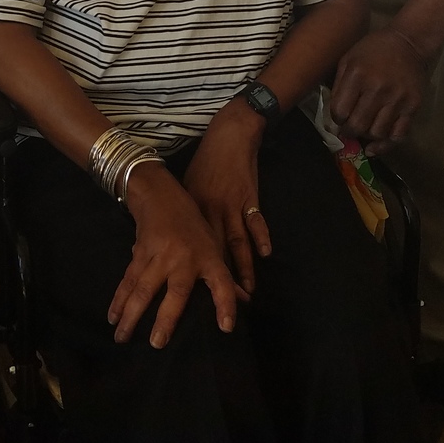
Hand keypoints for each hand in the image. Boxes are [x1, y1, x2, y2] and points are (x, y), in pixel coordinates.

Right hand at [109, 163, 243, 348]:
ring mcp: (160, 256)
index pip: (222, 284)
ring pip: (144, 289)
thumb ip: (226, 277)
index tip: (226, 328)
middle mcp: (185, 259)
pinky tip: (113, 318)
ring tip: (122, 338)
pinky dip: (119, 300)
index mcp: (209, 258)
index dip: (226, 304)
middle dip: (166, 318)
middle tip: (157, 343)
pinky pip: (129, 280)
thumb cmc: (193, 227)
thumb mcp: (214, 246)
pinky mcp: (140, 254)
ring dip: (132, 314)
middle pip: (176, 292)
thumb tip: (246, 302)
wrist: (161, 197)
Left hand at [182, 100, 271, 292]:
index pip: (193, 249)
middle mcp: (211, 211)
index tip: (194, 298)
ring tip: (246, 292)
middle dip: (219, 281)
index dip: (194, 274)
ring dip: (243, 267)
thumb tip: (177, 246)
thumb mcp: (190, 189)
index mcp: (194, 211)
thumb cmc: (206, 164)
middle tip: (224, 306)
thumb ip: (187, 217)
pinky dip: (261, 236)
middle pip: (215, 252)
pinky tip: (266, 254)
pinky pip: (256, 221)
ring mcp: (232, 204)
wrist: (229, 136)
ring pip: (236, 242)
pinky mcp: (250, 197)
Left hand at [331, 28, 429, 150]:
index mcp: (358, 75)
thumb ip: (339, 85)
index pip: (340, 111)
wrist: (409, 42)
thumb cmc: (374, 49)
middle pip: (357, 126)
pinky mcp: (413, 107)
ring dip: (367, 137)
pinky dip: (385, 145)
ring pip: (376, 133)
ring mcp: (397, 99)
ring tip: (364, 130)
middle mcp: (377, 89)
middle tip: (348, 130)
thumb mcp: (349, 58)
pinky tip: (376, 146)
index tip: (339, 118)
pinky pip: (398, 135)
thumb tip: (334, 115)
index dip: (336, 119)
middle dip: (348, 132)